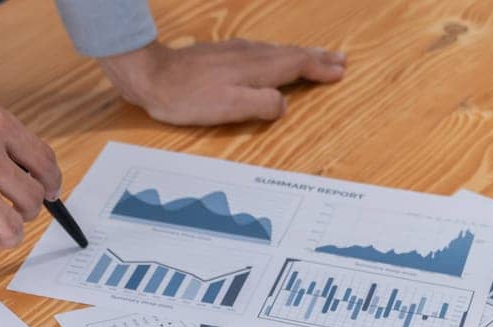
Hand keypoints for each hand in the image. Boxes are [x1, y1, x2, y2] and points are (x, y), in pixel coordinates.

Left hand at [99, 39, 345, 124]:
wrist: (152, 76)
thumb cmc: (188, 98)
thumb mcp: (229, 109)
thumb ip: (261, 106)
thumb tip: (284, 104)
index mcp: (257, 69)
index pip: (298, 67)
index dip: (320, 70)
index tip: (340, 72)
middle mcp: (251, 55)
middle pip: (292, 54)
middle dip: (318, 58)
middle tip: (340, 59)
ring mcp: (237, 52)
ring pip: (278, 51)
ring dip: (301, 54)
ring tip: (317, 57)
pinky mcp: (223, 54)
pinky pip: (263, 52)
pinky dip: (280, 55)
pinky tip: (275, 58)